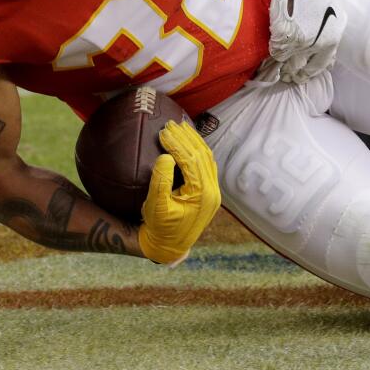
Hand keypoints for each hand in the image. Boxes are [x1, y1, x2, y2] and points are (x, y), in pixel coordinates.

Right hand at [137, 121, 220, 264]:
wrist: (169, 246)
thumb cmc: (159, 228)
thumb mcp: (155, 207)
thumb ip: (160, 182)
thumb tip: (166, 156)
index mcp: (202, 194)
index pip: (191, 161)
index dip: (177, 144)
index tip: (163, 131)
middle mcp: (212, 191)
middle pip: (201, 155)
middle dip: (185, 137)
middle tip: (170, 123)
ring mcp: (213, 191)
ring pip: (207, 158)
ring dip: (193, 141)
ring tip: (179, 127)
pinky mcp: (209, 191)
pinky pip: (206, 164)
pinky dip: (197, 150)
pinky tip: (187, 142)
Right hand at [267, 0, 342, 83]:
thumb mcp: (331, 15)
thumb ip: (326, 34)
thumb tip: (320, 48)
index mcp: (331, 40)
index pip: (319, 66)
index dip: (308, 70)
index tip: (300, 73)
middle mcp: (318, 44)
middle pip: (303, 69)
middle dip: (294, 73)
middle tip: (287, 76)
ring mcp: (300, 39)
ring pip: (287, 61)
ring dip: (281, 64)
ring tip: (275, 66)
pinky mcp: (283, 32)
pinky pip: (275, 50)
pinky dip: (273, 49)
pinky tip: (272, 47)